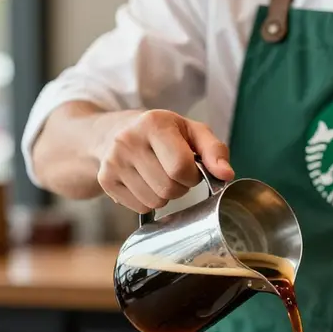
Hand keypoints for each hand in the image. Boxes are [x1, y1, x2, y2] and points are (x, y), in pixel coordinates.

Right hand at [95, 110, 233, 212]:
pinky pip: (140, 208)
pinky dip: (147, 202)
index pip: (181, 168)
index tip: (190, 167)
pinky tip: (143, 183)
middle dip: (179, 186)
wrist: (112, 131)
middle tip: (172, 172)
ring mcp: (113, 161)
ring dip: (164, 196)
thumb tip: (227, 175)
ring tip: (157, 175)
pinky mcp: (105, 180)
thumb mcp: (192, 132)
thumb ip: (214, 151)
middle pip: (169, 189)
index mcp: (153, 123)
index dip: (192, 175)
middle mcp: (128, 140)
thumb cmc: (162, 133)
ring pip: (155, 202)